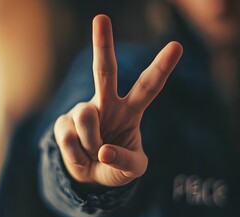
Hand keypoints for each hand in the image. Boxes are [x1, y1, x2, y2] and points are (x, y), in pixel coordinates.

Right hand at [54, 15, 182, 186]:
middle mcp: (106, 103)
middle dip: (103, 44)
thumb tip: (103, 151)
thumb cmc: (116, 165)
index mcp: (131, 110)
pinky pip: (69, 137)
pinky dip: (77, 155)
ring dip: (91, 144)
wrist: (90, 176)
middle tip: (101, 17)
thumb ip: (124, 162)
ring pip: (86, 117)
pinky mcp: (63, 123)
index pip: (148, 86)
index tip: (176, 45)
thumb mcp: (132, 171)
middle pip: (105, 70)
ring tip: (94, 153)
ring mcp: (83, 110)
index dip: (161, 67)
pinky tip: (79, 155)